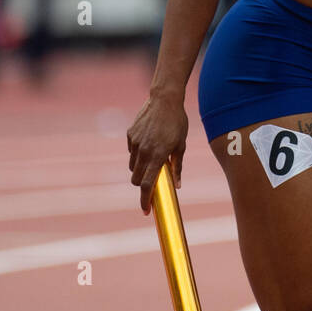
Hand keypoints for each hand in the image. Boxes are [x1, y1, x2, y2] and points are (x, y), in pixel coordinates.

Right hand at [127, 93, 188, 214]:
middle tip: (154, 181)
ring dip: (140, 169)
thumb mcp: (181, 145)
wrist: (164, 100)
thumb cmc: (177, 123)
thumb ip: (177, 166)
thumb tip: (178, 186)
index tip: (146, 211)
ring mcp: (135, 143)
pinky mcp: (130, 135)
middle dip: (143, 184)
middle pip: (137, 179)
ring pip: (133, 166)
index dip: (145, 200)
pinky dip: (138, 154)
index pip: (148, 185)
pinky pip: (132, 151)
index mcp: (158, 156)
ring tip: (154, 158)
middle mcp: (144, 151)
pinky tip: (149, 142)